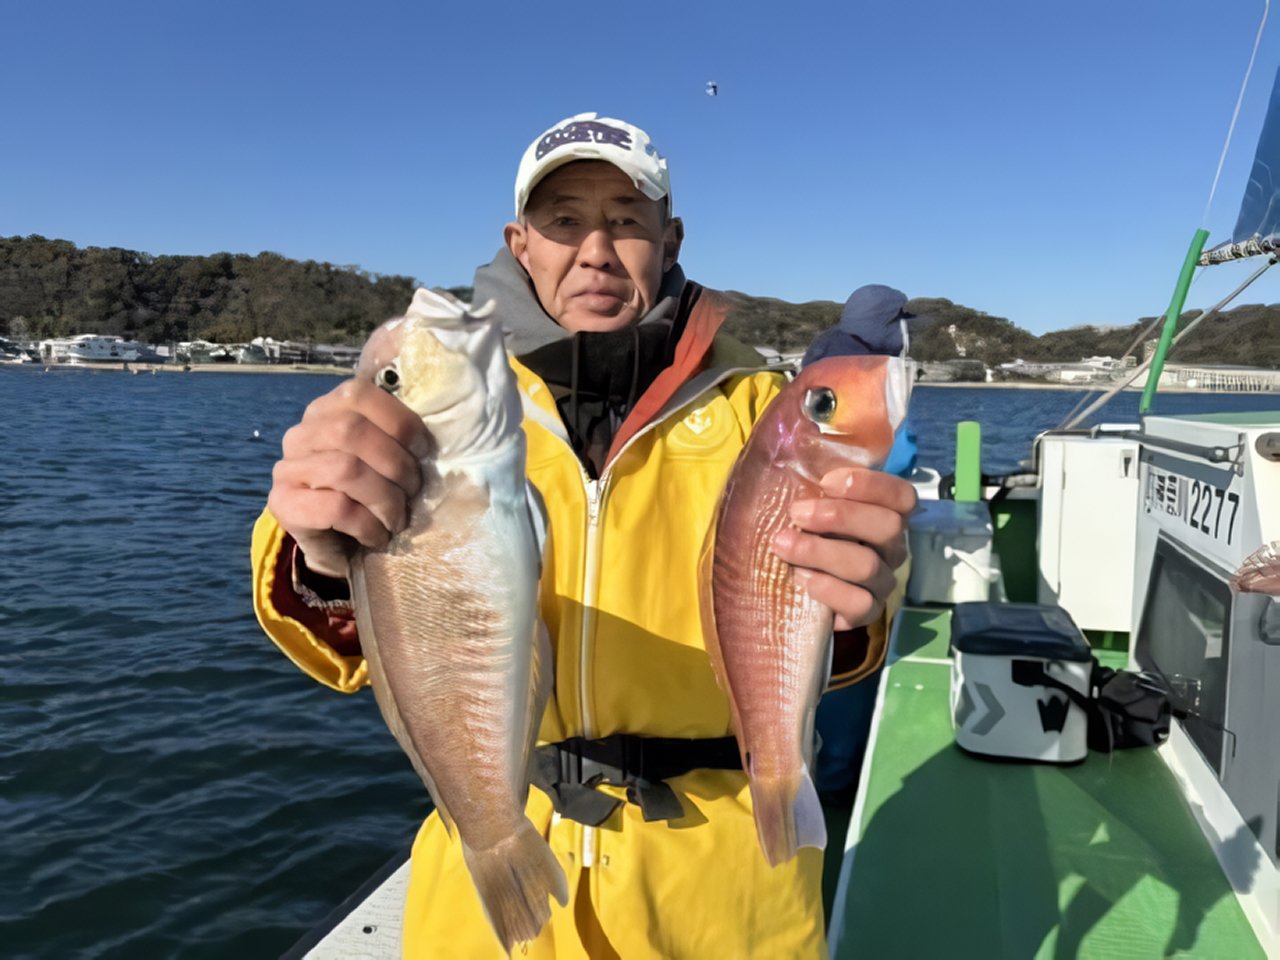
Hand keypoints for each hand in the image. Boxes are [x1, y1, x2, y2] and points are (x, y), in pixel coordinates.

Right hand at [267, 378, 431, 578]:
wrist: (342, 549)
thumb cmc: (373, 495)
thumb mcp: (388, 456)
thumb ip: (399, 431)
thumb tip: (432, 420)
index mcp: (326, 411)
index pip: (358, 394)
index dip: (399, 421)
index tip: (423, 450)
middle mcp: (300, 434)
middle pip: (351, 431)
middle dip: (396, 464)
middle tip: (412, 491)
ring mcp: (287, 469)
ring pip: (346, 469)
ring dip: (386, 499)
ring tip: (397, 518)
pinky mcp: (283, 505)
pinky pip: (337, 507)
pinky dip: (368, 525)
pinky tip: (376, 535)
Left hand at [771, 468, 915, 630]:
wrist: (790, 588)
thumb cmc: (801, 532)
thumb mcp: (807, 499)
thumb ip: (811, 474)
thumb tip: (800, 434)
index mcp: (885, 514)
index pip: (902, 495)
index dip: (869, 485)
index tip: (826, 482)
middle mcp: (892, 547)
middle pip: (889, 527)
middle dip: (839, 516)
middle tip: (797, 513)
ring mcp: (882, 582)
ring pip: (867, 566)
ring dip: (820, 552)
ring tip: (783, 544)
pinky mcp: (867, 612)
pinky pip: (859, 603)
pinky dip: (827, 589)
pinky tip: (800, 579)